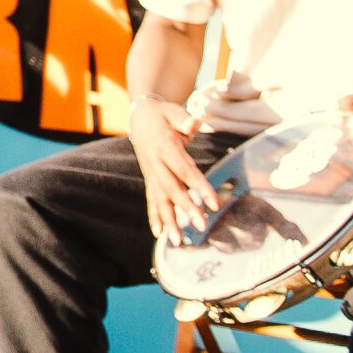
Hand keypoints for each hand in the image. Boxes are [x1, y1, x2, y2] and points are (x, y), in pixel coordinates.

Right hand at [128, 95, 217, 241]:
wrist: (139, 115)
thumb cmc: (163, 114)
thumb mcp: (173, 111)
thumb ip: (184, 120)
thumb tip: (196, 125)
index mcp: (164, 146)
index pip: (185, 170)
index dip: (199, 187)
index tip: (213, 204)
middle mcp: (155, 163)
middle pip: (172, 188)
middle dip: (186, 209)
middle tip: (202, 226)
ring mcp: (151, 172)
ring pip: (159, 199)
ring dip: (168, 220)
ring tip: (177, 240)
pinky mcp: (150, 178)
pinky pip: (151, 199)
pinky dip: (155, 217)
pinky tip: (159, 234)